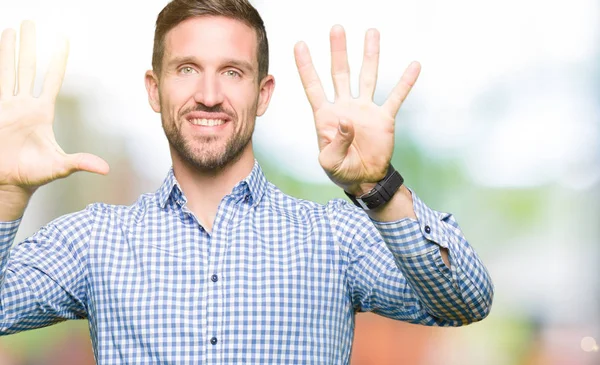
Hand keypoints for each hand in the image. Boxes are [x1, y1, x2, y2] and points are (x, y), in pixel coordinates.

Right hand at [0, 21, 108, 194]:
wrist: (7, 183)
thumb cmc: (32, 174)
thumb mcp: (59, 167)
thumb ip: (80, 163)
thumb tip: (104, 169)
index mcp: (41, 113)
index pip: (51, 80)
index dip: (56, 60)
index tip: (62, 40)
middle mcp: (23, 105)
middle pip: (27, 68)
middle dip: (29, 46)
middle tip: (30, 23)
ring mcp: (5, 107)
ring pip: (7, 71)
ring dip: (8, 51)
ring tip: (10, 30)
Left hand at [294, 25, 419, 195]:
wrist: (364, 179)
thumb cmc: (341, 171)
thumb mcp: (330, 162)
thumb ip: (336, 143)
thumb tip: (346, 120)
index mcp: (326, 115)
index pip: (313, 86)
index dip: (306, 67)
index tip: (299, 45)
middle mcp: (344, 106)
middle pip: (340, 73)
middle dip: (338, 51)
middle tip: (337, 29)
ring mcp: (365, 109)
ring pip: (367, 76)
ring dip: (369, 55)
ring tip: (371, 33)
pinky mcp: (384, 118)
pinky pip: (396, 97)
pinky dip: (405, 82)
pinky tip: (413, 66)